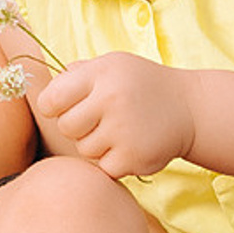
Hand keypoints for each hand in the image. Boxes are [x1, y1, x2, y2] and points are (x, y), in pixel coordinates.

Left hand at [37, 53, 194, 178]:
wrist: (189, 108)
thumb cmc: (140, 84)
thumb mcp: (112, 65)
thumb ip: (78, 73)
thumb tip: (44, 85)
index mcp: (101, 73)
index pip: (52, 99)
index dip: (54, 106)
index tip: (64, 107)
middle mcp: (111, 99)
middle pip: (66, 127)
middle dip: (77, 126)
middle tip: (98, 119)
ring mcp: (123, 130)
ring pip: (84, 149)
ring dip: (95, 144)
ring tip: (118, 130)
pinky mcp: (133, 157)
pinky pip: (102, 167)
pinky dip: (112, 161)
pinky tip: (128, 145)